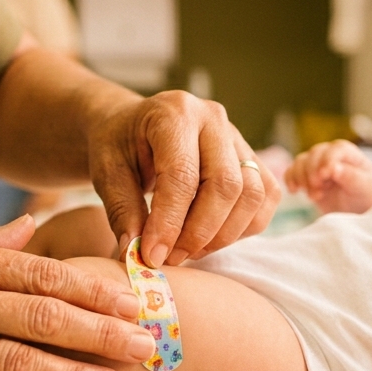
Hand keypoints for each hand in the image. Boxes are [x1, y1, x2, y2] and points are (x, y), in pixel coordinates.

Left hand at [86, 91, 280, 266]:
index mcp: (174, 113)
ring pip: (252, 195)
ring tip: (187, 251)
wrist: (135, 128)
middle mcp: (214, 118)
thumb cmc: (119, 146)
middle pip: (225, 185)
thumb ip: (122, 210)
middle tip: (171, 258)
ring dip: (223, 235)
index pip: (182, 175)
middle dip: (199, 233)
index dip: (170, 222)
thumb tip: (136, 251)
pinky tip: (210, 238)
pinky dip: (243, 228)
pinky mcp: (252, 157)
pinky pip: (265, 198)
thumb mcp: (106, 171)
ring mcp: (238, 137)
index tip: (152, 255)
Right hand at [283, 140, 371, 213]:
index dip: (327, 160)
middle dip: (313, 174)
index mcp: (348, 152)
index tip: (324, 176)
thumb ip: (350, 176)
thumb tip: (333, 168)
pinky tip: (295, 191)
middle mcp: (329, 153)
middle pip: (314, 154)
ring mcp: (316, 162)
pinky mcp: (305, 173)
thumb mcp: (362, 187)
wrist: (355, 209)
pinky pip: (291, 170)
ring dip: (303, 180)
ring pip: (300, 162)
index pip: (335, 149)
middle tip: (319, 194)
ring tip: (315, 197)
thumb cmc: (364, 195)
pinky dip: (291, 180)